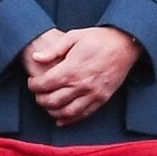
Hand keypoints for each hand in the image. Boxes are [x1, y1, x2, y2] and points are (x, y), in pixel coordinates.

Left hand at [25, 27, 141, 125]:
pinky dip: (70, 119)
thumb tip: (36, 58)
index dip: (34, 86)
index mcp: (71, 69)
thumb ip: (53, 49)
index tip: (31, 83)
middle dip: (40, 100)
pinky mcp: (102, 99)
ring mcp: (93, 94)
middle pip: (53, 101)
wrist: (124, 44)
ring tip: (47, 106)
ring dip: (53, 112)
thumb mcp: (73, 36)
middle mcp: (81, 85)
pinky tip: (61, 119)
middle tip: (37, 95)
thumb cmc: (98, 38)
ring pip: (67, 112)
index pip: (45, 84)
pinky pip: (83, 114)